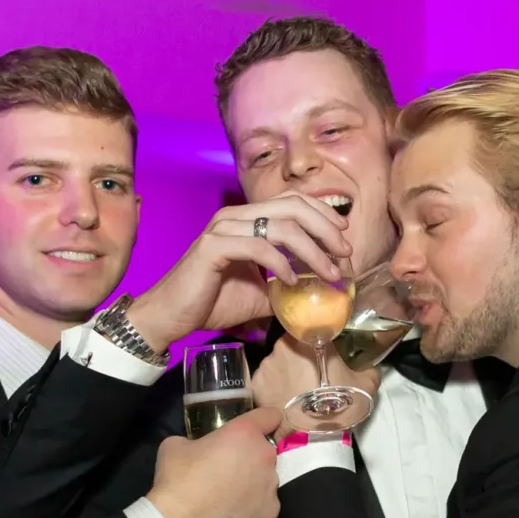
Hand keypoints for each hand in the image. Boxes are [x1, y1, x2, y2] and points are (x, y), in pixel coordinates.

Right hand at [128, 193, 351, 350]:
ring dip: (312, 250)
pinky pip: (258, 247)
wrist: (173, 315)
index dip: (323, 214)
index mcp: (247, 219)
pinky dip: (281, 264)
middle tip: (345, 253)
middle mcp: (236, 216)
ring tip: (329, 273)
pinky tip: (293, 282)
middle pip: (293, 206)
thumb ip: (285, 285)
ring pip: (280, 226)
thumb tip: (318, 292)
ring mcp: (224, 228)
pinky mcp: (214, 247)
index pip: (293, 202)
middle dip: (325, 228)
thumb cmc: (212, 301)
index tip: (344, 236)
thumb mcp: (260, 293)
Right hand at [147, 406, 282, 517]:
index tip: (252, 428)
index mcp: (245, 433)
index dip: (262, 420)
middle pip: (265, 450)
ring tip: (229, 494)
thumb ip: (196, 440)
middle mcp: (265, 456)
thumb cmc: (177, 479)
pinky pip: (264, 502)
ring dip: (253, 481)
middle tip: (228, 467)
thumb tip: (196, 447)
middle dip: (250, 455)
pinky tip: (233, 511)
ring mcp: (271, 486)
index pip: (270, 415)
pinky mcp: (271, 511)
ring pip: (267, 478)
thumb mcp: (176, 444)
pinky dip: (252, 505)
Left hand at [253, 336, 379, 438]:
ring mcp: (266, 364)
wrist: (312, 437)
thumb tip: (369, 363)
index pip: (310, 328)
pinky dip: (274, 386)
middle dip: (301, 356)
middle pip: (292, 344)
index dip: (316, 339)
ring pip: (278, 362)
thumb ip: (368, 366)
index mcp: (309, 338)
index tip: (323, 351)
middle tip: (314, 374)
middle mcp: (283, 345)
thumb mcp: (367, 383)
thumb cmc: (340, 404)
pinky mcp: (256, 383)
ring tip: (299, 391)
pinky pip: (267, 380)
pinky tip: (286, 399)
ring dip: (287, 371)